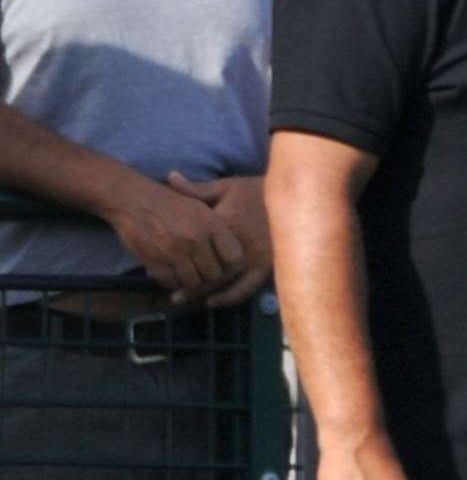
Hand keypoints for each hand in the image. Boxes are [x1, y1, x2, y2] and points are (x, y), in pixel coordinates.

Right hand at [101, 174, 246, 300]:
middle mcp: (195, 239)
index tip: (224, 265)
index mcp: (211, 224)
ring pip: (193, 282)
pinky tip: (171, 274)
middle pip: (214, 274)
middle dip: (209, 278)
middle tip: (203, 275)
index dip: (231, 266)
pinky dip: (171, 282)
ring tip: (187, 275)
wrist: (134, 200)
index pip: (234, 257)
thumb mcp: (201, 206)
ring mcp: (174, 252)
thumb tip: (235, 254)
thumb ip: (218, 229)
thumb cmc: (170, 202)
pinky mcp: (154, 260)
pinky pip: (169, 282)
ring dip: (190, 283)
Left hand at [166, 173, 271, 306]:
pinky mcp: (266, 266)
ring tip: (182, 298)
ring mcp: (253, 258)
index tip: (157, 264)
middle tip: (165, 286)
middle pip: (206, 268)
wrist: (296, 197)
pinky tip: (214, 302)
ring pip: (222, 281)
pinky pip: (246, 288)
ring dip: (201, 292)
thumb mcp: (228, 186)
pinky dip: (229, 297)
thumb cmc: (257, 191)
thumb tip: (170, 178)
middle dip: (184, 280)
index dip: (174, 255)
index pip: (194, 243)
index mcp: (225, 223)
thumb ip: (197, 189)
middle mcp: (238, 244)